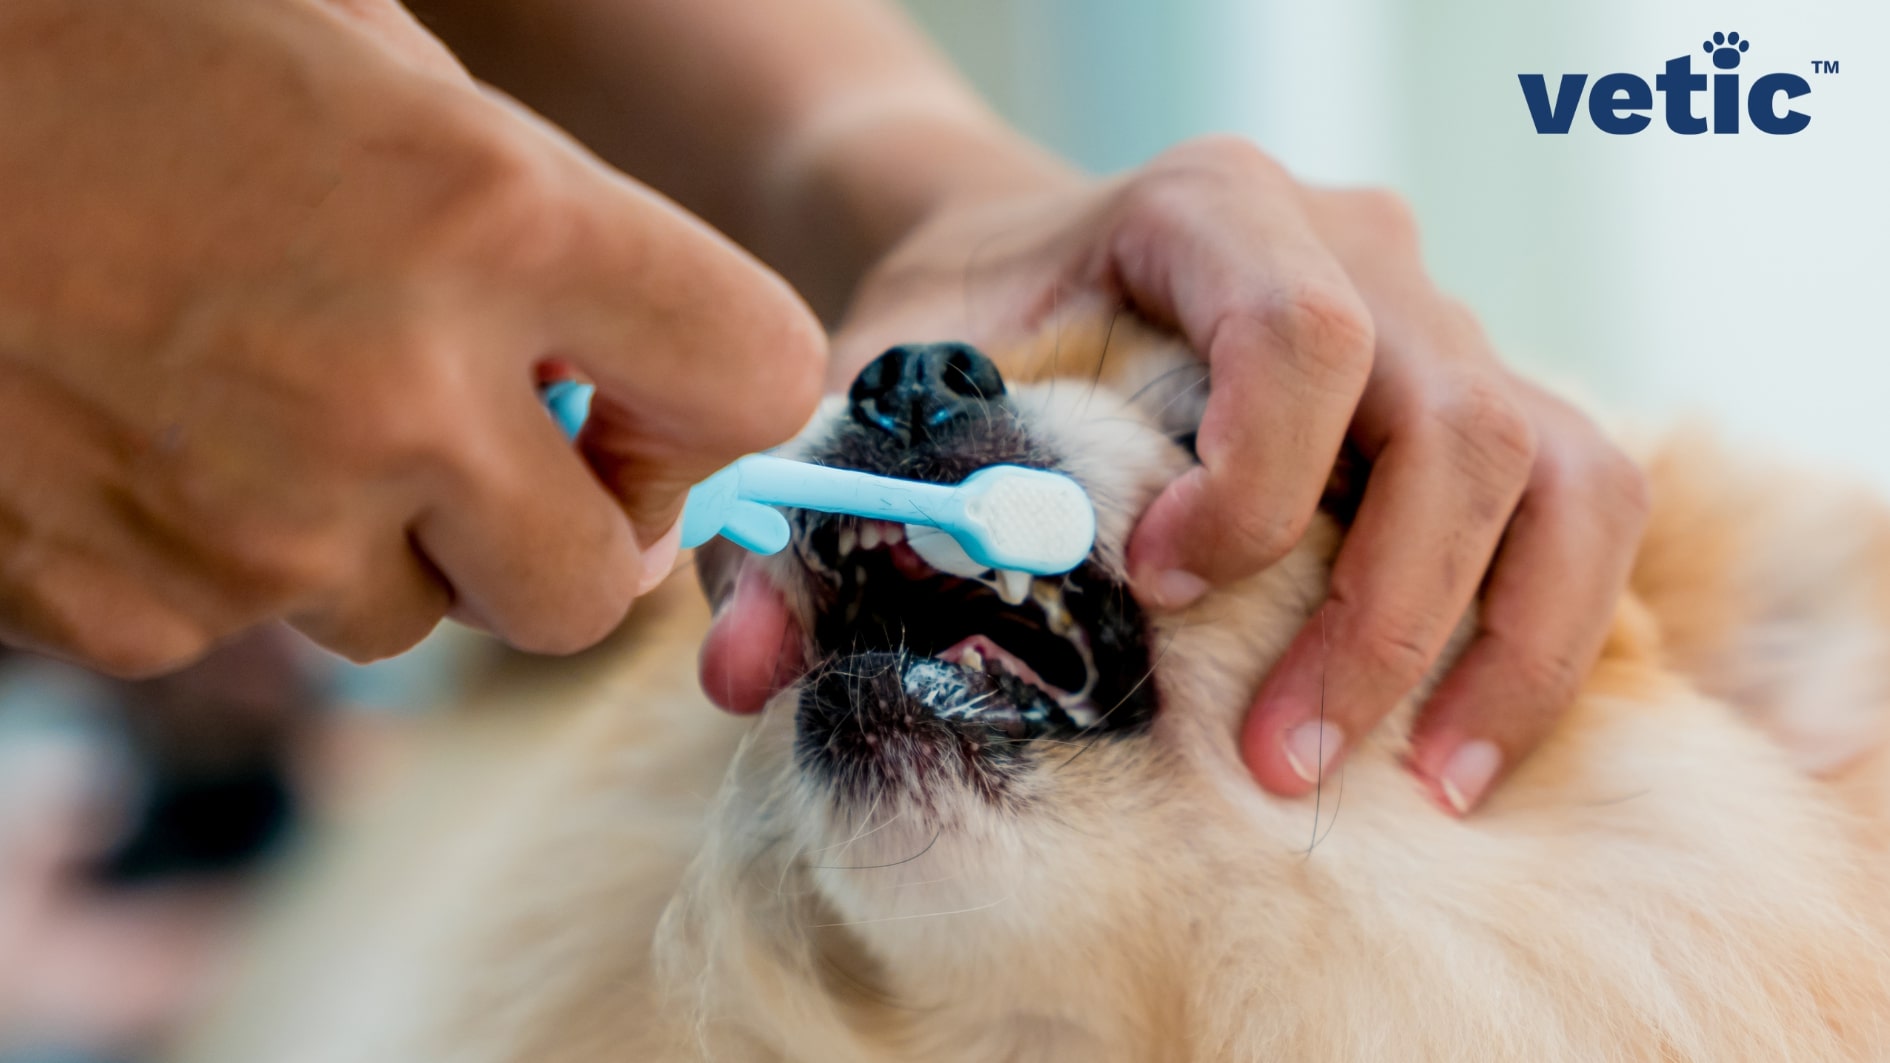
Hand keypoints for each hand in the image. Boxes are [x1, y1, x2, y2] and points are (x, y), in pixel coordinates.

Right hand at [0, 0, 824, 674]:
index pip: (758, 380)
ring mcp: (252, 527)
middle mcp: (394, 400)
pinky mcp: (121, 607)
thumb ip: (530, 208)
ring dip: (384, 536)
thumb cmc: (115, 29)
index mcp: (494, 220)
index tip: (646, 383)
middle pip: (596, 590)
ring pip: (412, 618)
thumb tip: (623, 359)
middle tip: (501, 446)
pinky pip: (246, 627)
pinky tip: (153, 426)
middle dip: (568, 529)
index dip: (719, 400)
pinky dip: (228, 552)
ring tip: (274, 393)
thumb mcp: (365, 49)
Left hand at [724, 136, 1646, 815]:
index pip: (1301, 329)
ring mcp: (1445, 323)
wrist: (1035, 259)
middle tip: (1276, 762)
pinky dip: (1547, 629)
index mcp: (1211, 210)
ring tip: (1423, 785)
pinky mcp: (1489, 399)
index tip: (1161, 589)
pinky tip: (1466, 744)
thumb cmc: (967, 325)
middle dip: (1378, 614)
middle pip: (1456, 421)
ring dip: (1499, 643)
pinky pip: (1584, 509)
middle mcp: (1362, 250)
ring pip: (1559, 471)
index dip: (1257, 478)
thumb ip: (812, 509)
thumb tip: (746, 674)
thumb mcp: (875, 388)